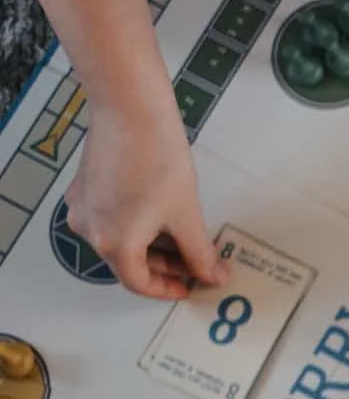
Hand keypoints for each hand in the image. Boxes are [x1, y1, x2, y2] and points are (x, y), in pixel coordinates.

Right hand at [65, 102, 227, 299]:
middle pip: (129, 262)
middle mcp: (89, 229)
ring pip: (121, 240)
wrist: (130, 109)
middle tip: (198, 263)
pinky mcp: (84, 188)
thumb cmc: (157, 159)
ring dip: (153, 246)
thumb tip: (214, 276)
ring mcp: (83, 206)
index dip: (168, 289)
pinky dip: (137, 226)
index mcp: (113, 242)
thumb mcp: (186, 215)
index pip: (139, 283)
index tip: (191, 287)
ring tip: (186, 238)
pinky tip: (163, 217)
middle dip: (166, 266)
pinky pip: (111, 219)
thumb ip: (200, 253)